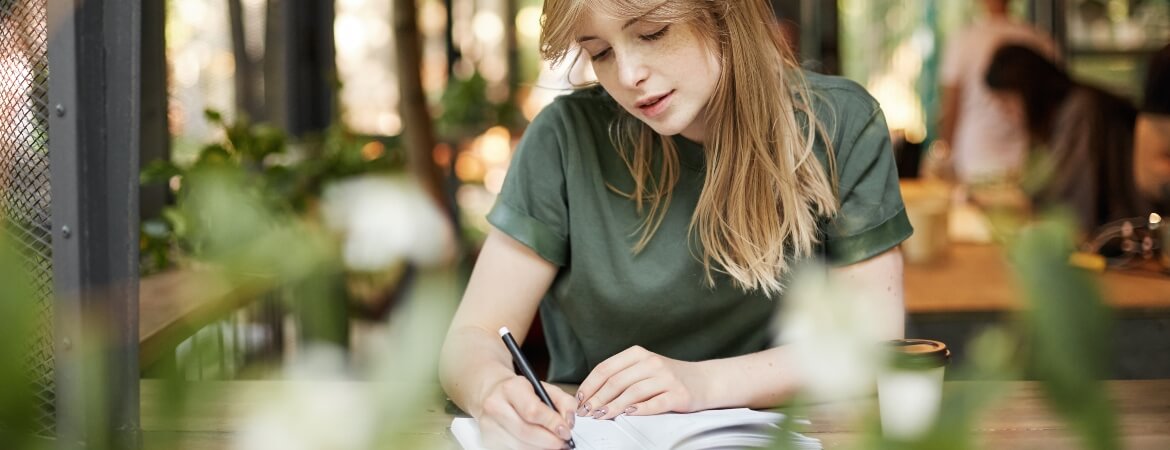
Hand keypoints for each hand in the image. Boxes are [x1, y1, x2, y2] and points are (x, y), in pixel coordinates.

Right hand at [478, 375, 577, 449]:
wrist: (493, 393)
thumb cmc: (520, 391)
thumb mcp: (545, 388)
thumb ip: (564, 402)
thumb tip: (569, 422)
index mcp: (511, 388)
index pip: (533, 411)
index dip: (553, 423)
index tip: (566, 431)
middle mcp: (495, 406)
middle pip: (526, 432)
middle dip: (550, 441)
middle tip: (563, 442)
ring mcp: (489, 425)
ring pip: (520, 446)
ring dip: (541, 448)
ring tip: (552, 443)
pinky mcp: (488, 440)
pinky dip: (530, 449)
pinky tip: (537, 444)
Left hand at [575, 346, 709, 419]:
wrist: (704, 381)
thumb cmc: (668, 377)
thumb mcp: (644, 368)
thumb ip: (621, 375)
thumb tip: (591, 394)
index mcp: (639, 353)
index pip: (606, 368)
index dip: (590, 385)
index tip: (579, 399)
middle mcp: (652, 363)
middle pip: (616, 381)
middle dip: (597, 399)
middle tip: (586, 413)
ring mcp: (666, 378)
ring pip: (632, 393)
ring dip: (613, 407)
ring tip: (601, 416)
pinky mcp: (678, 395)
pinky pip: (654, 404)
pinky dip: (639, 410)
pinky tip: (627, 415)